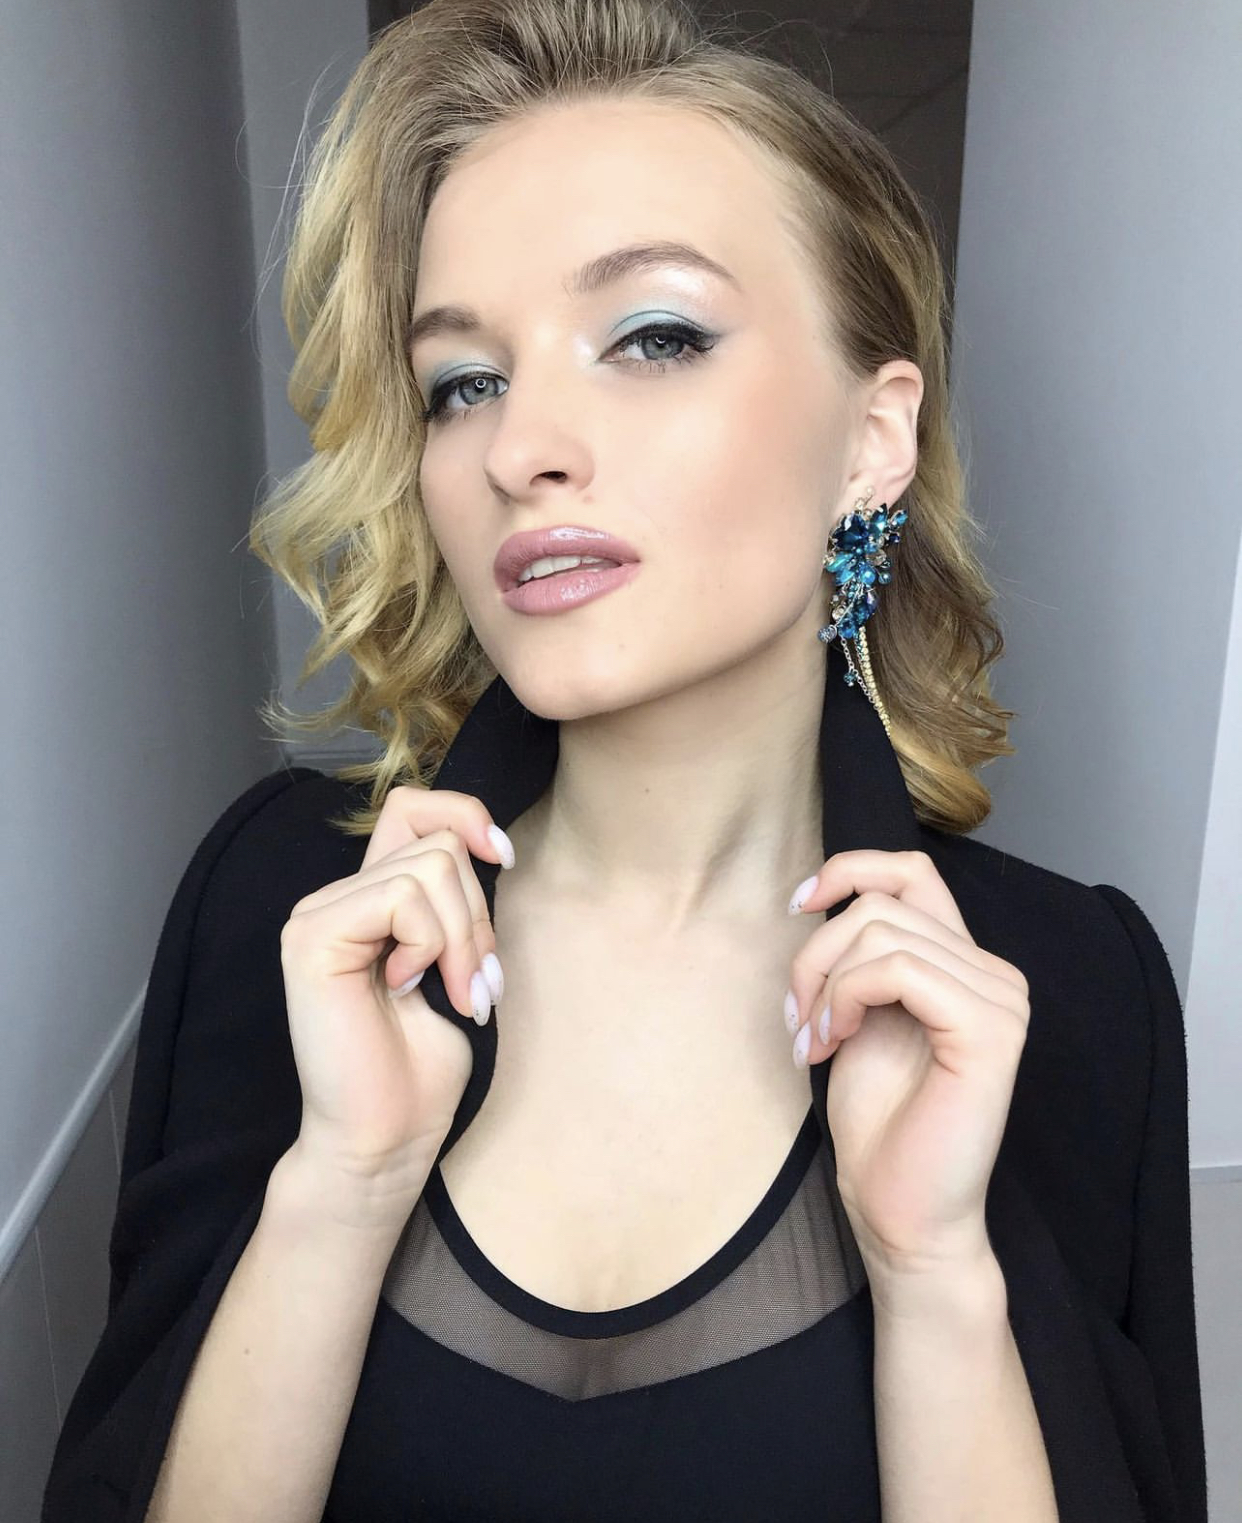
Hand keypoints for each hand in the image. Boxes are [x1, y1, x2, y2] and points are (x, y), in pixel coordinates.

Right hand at [279, 787, 514, 1200]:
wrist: (387, 1136)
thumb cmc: (422, 1065)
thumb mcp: (456, 962)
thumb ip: (454, 904)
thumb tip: (487, 848)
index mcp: (367, 898)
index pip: (413, 808)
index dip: (466, 816)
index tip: (503, 860)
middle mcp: (336, 896)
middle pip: (439, 844)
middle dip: (479, 917)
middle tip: (475, 984)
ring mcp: (316, 913)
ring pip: (430, 869)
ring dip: (463, 939)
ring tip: (452, 994)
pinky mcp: (312, 937)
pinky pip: (402, 899)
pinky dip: (430, 945)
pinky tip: (407, 989)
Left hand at [786, 850, 1029, 1278]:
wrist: (901, 1213)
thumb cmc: (879, 1124)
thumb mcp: (858, 1014)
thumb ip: (863, 956)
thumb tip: (827, 897)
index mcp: (967, 964)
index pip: (913, 871)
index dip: (849, 869)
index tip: (798, 906)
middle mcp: (995, 973)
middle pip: (881, 904)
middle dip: (814, 955)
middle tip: (796, 1021)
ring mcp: (1000, 999)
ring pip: (881, 932)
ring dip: (823, 983)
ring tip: (811, 1042)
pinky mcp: (989, 1030)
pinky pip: (899, 969)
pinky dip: (845, 998)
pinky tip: (831, 1045)